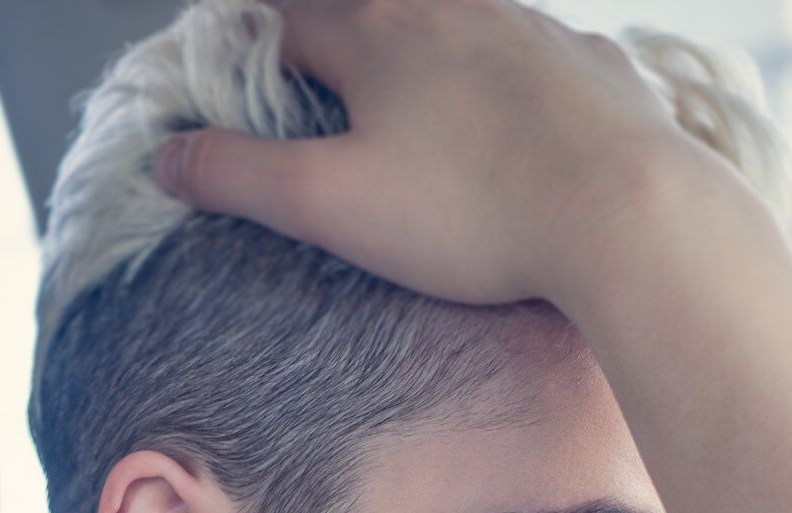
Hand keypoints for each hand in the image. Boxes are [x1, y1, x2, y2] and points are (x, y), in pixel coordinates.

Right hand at [152, 0, 704, 307]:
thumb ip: (241, 177)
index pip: (290, 25)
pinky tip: (515, 119)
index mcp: (378, 35)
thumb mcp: (332, 204)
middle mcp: (453, 11)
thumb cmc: (474, 213)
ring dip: (428, 54)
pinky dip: (509, 77)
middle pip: (373, 12)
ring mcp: (530, 30)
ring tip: (421, 113)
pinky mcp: (591, 65)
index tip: (250, 89)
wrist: (622, 211)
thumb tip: (170, 159)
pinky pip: (535, 54)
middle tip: (335, 98)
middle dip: (342, 45)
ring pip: (457, 25)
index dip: (259, 57)